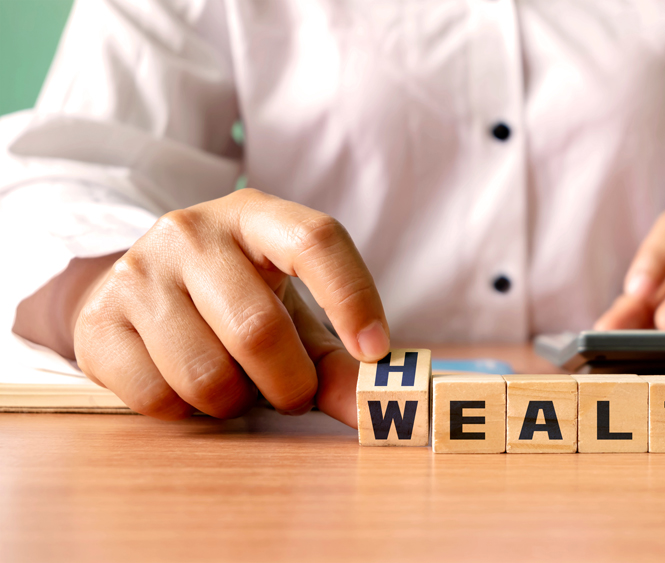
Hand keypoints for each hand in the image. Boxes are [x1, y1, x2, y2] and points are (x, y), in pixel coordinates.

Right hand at [71, 189, 388, 423]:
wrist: (133, 292)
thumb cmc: (232, 301)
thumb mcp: (290, 311)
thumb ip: (336, 358)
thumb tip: (370, 406)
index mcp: (254, 217)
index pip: (315, 241)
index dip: (353, 297)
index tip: (374, 351)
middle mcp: (191, 233)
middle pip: (259, 330)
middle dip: (291, 384)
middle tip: (294, 395)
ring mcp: (138, 273)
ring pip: (207, 375)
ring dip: (236, 402)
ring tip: (236, 387)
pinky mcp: (99, 322)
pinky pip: (158, 398)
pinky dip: (187, 413)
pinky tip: (188, 390)